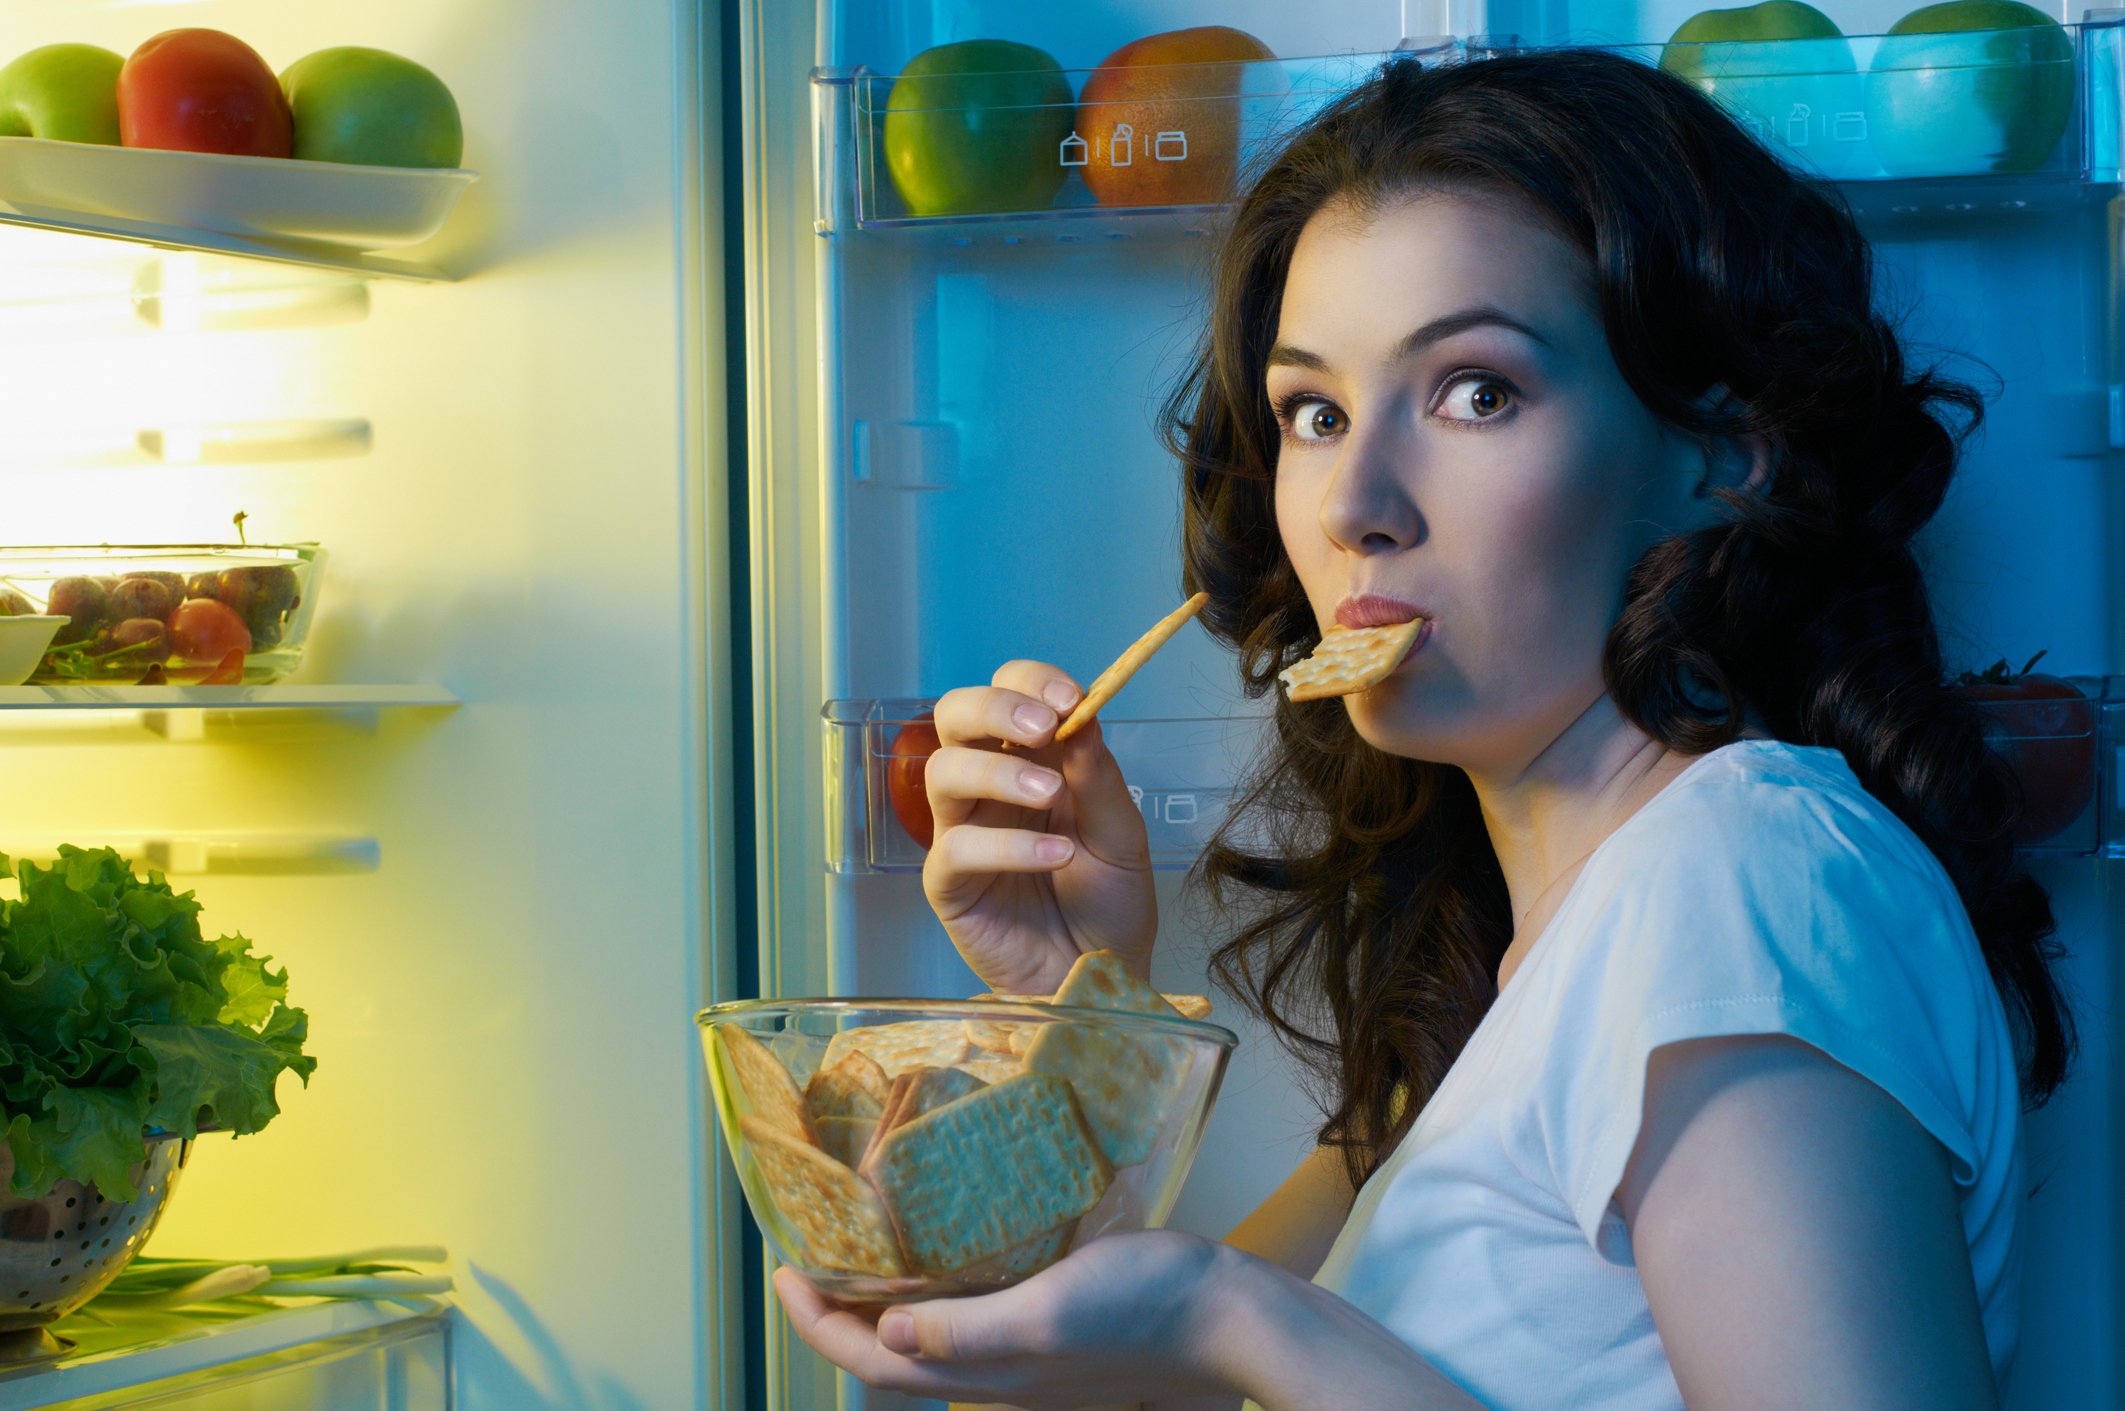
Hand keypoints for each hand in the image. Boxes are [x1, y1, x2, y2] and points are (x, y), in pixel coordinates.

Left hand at [773, 1230, 1242, 1408]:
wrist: (1231, 1321)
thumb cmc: (1146, 1310)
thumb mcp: (1049, 1312)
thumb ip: (969, 1330)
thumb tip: (886, 1336)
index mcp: (986, 1375)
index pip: (872, 1363)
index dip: (817, 1323)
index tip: (783, 1270)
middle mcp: (998, 1378)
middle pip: (892, 1362)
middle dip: (840, 1318)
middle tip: (813, 1258)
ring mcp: (1029, 1362)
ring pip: (931, 1347)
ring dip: (885, 1308)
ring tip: (865, 1254)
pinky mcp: (1057, 1337)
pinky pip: (974, 1326)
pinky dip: (939, 1298)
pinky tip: (951, 1257)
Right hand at [924, 660, 1156, 994]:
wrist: (1103, 975)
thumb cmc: (1110, 903)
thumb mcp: (1122, 835)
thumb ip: (1097, 777)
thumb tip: (1080, 713)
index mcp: (1032, 758)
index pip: (1008, 691)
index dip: (1029, 682)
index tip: (1070, 698)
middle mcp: (988, 785)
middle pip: (953, 715)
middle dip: (993, 707)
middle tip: (1042, 727)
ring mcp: (962, 831)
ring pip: (943, 772)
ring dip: (998, 772)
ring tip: (1049, 796)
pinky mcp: (948, 883)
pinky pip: (957, 848)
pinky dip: (1006, 846)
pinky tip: (1054, 857)